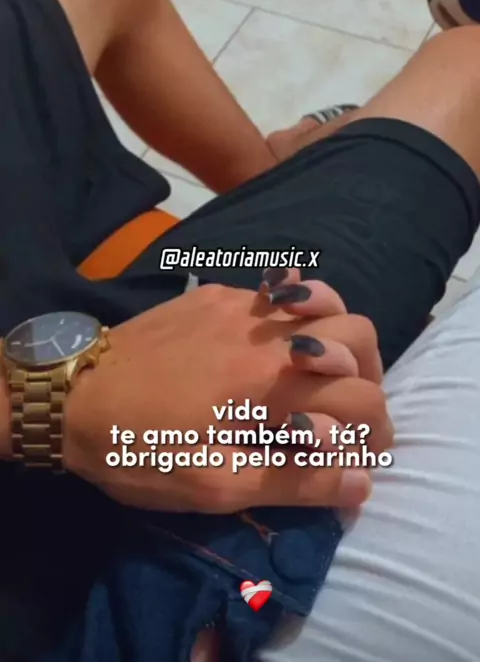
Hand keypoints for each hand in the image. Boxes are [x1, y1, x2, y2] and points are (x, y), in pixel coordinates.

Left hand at [63, 280, 389, 513]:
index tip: (365, 455)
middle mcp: (269, 332)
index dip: (377, 432)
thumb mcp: (214, 485)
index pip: (363, 398)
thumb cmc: (140, 447)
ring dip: (339, 337)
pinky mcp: (216, 293)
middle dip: (371, 375)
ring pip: (325, 299)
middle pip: (360, 332)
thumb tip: (361, 481)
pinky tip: (275, 344)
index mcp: (274, 383)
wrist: (71, 394)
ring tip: (320, 372)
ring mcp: (242, 304)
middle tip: (349, 410)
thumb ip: (294, 481)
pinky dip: (297, 317)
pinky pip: (278, 293)